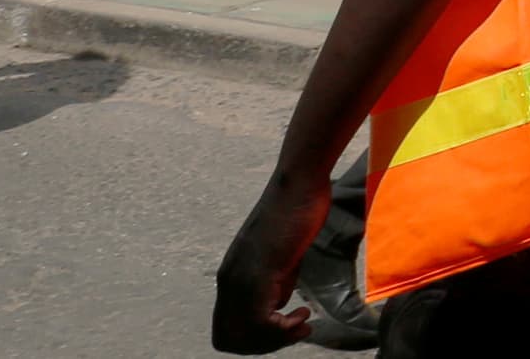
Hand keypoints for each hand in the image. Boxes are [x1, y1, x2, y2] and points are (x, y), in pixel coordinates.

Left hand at [208, 161, 329, 350]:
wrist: (298, 186)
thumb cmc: (295, 214)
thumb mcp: (281, 259)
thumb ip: (274, 283)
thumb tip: (277, 307)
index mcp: (230, 278)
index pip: (225, 329)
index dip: (254, 339)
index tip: (283, 327)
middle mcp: (228, 282)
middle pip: (228, 340)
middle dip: (263, 344)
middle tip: (294, 330)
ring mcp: (240, 279)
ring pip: (243, 336)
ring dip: (276, 339)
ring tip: (303, 324)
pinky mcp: (259, 275)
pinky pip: (261, 322)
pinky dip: (284, 329)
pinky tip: (304, 314)